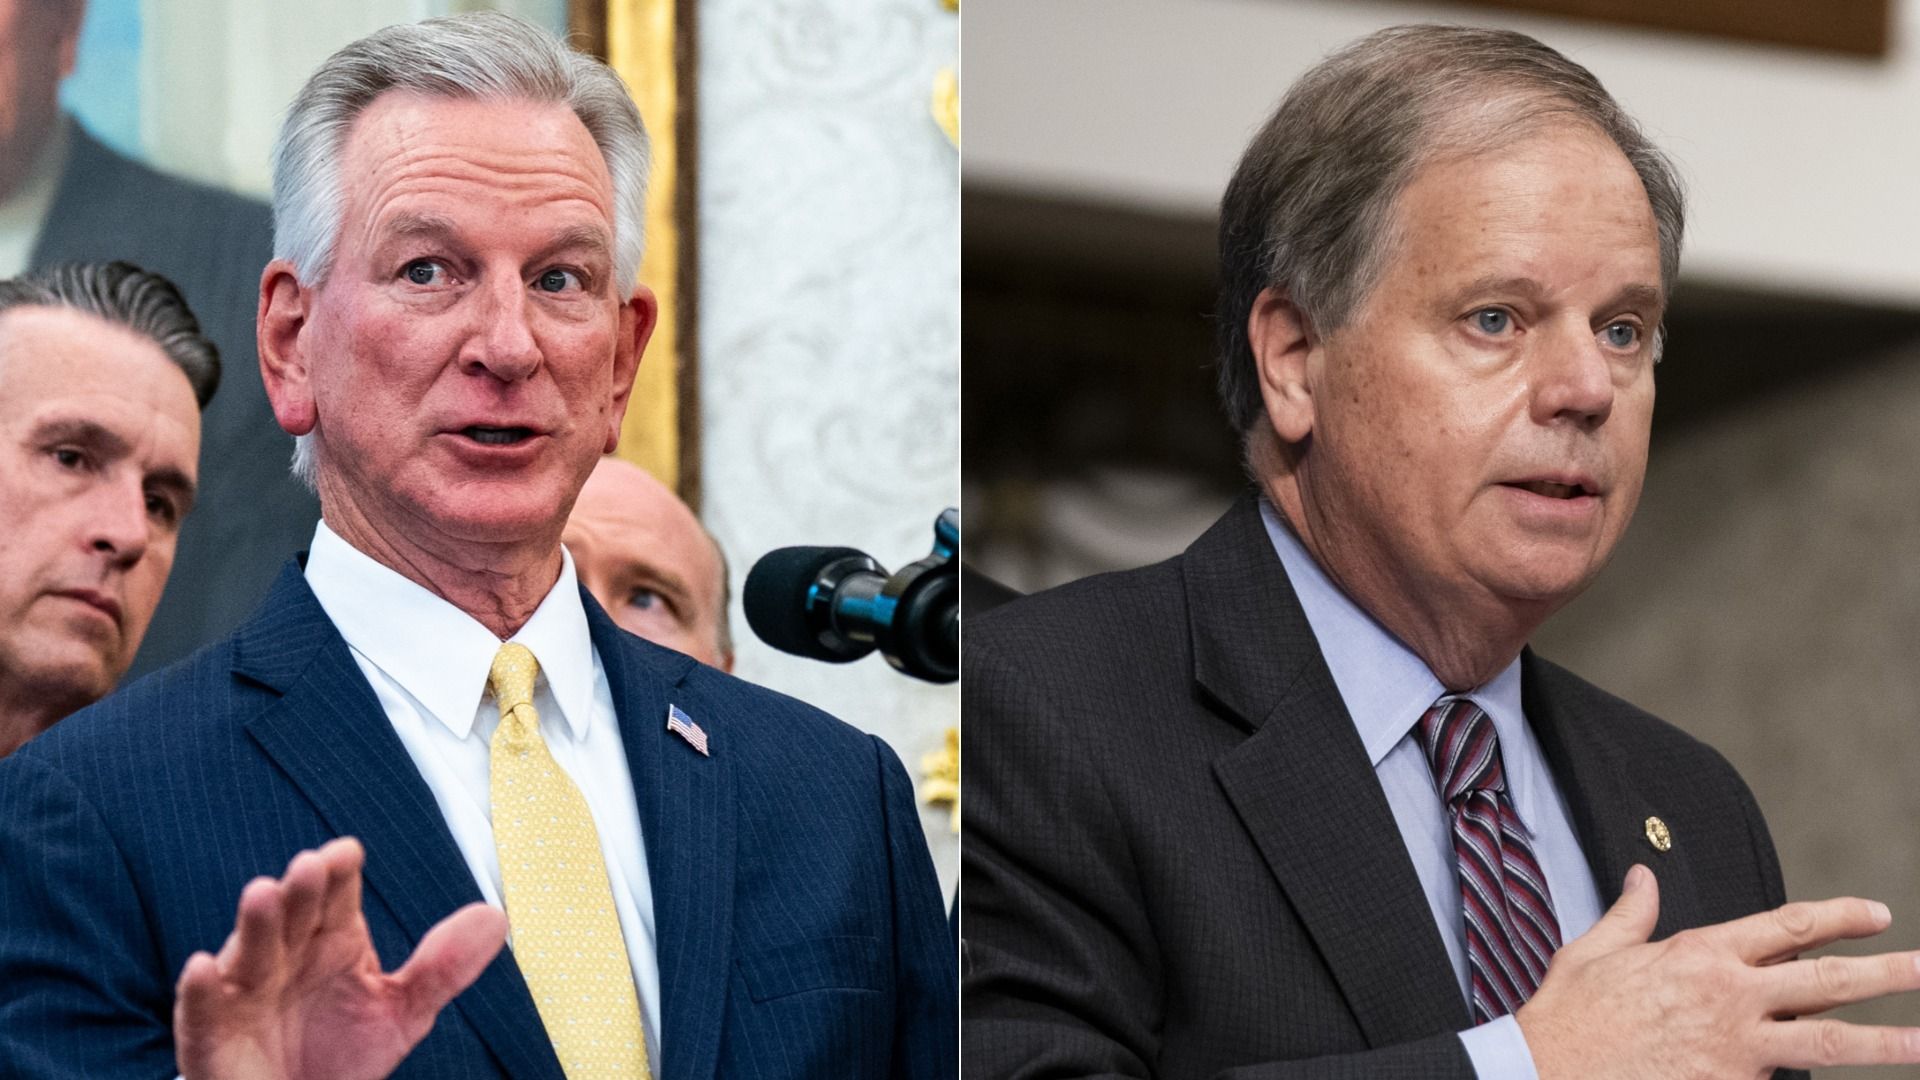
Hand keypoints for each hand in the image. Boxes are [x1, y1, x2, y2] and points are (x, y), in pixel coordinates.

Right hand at [174, 837, 507, 1079]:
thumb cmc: (340, 1053)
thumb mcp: (402, 1010)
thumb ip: (443, 967)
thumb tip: (495, 918)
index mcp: (331, 940)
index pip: (336, 896)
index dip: (339, 873)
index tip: (349, 853)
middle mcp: (287, 956)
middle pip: (293, 915)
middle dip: (301, 890)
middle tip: (311, 865)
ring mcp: (246, 992)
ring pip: (249, 950)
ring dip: (254, 923)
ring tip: (262, 893)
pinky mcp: (212, 1032)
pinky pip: (203, 1007)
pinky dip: (200, 988)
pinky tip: (203, 966)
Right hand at [1517, 864, 1919, 1077]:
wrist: (1548, 1072)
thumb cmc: (1569, 1016)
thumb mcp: (1594, 951)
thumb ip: (1631, 914)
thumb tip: (1644, 877)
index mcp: (1701, 955)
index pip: (1787, 925)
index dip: (1838, 918)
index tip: (1877, 915)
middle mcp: (1729, 998)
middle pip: (1827, 982)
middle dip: (1890, 974)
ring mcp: (1736, 1050)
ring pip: (1828, 1043)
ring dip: (1887, 1043)